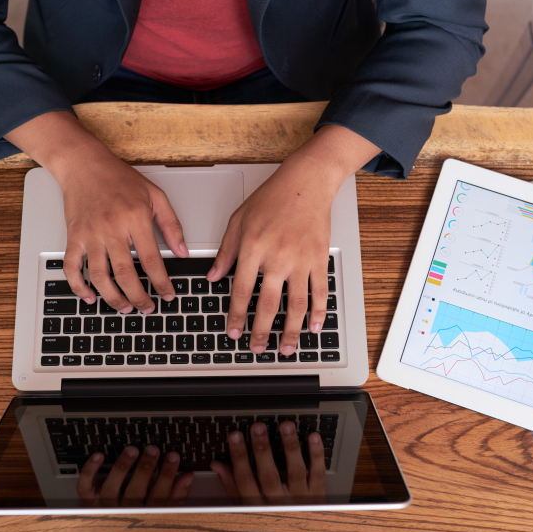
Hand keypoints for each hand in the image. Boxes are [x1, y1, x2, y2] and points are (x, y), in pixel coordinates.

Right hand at [5, 111, 188, 313]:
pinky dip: (79, 286)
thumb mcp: (154, 195)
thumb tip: (182, 251)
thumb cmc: (119, 178)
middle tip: (147, 308)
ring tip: (124, 308)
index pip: (151, 260)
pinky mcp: (74, 236)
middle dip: (138, 297)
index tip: (167, 295)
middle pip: (125, 273)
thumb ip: (171, 224)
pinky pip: (72, 267)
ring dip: (112, 297)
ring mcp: (90, 234)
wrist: (84, 164)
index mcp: (135, 218)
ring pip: (100, 275)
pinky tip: (90, 297)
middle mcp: (112, 228)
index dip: (161, 282)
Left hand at [77, 445, 194, 507]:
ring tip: (133, 450)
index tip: (173, 456)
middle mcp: (123, 514)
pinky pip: (86, 487)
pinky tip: (99, 456)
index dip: (167, 476)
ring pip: (111, 488)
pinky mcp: (89, 502)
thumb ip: (176, 497)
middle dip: (146, 469)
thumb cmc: (140, 523)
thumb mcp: (163, 514)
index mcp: (144, 518)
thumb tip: (187, 476)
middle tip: (153, 450)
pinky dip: (90, 471)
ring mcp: (104, 508)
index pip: (159, 497)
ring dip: (122, 467)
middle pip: (135, 492)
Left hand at [207, 125, 378, 354]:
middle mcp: (277, 257)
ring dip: (290, 331)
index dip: (236, 316)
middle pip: (268, 304)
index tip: (233, 332)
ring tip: (285, 347)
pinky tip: (314, 327)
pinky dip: (318, 312)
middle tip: (257, 348)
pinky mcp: (319, 258)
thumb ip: (226, 251)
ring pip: (296, 304)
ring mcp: (301, 260)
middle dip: (260, 331)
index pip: (242, 291)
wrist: (306, 182)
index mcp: (253, 248)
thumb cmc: (271, 198)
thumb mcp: (238, 221)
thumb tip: (212, 276)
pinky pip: (320, 291)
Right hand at [210, 421, 325, 504]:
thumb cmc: (271, 517)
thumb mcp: (247, 506)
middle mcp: (279, 502)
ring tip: (286, 425)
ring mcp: (300, 498)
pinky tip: (312, 437)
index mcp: (258, 505)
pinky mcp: (318, 494)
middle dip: (262, 450)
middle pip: (269, 475)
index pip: (245, 479)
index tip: (235, 436)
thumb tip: (217, 465)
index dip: (239, 457)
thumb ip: (233, 485)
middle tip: (258, 427)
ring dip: (290, 447)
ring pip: (295, 471)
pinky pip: (317, 473)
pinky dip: (316, 454)